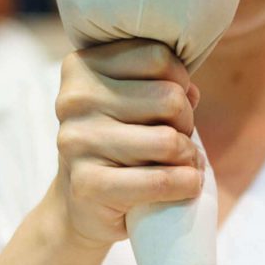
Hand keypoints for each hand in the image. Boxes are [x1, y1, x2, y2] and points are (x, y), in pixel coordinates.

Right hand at [49, 41, 204, 250]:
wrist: (81, 207)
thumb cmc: (117, 147)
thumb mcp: (134, 105)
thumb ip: (161, 83)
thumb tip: (190, 91)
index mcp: (81, 68)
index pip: (158, 56)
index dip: (179, 83)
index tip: (171, 108)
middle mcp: (74, 100)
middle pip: (169, 97)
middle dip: (186, 123)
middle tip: (178, 141)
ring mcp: (77, 142)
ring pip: (169, 140)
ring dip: (190, 157)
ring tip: (183, 164)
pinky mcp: (88, 185)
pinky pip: (161, 180)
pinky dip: (187, 184)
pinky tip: (187, 185)